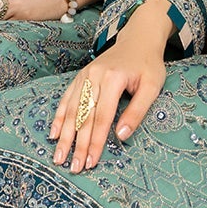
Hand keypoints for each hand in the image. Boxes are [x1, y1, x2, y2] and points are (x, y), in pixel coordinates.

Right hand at [50, 3, 172, 171]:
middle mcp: (94, 77)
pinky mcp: (80, 77)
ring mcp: (84, 76)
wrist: (137, 40)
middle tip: (73, 167)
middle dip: (77, 145)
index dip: (95, 141)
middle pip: (83, 117)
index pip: (102, 117)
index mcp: (113, 79)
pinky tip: (54, 134)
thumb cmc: (147, 65)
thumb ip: (137, 111)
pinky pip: (66, 99)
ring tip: (59, 157)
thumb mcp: (152, 87)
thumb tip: (121, 136)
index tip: (91, 161)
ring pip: (71, 110)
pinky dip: (59, 117)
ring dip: (64, 136)